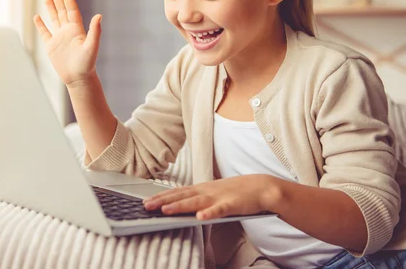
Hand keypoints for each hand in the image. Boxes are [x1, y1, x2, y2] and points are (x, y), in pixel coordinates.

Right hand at [33, 0, 101, 86]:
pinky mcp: (51, 47)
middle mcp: (68, 31)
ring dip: (51, 7)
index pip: (71, 9)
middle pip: (62, 10)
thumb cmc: (87, 64)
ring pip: (54, 18)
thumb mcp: (92, 46)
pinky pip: (45, 33)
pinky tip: (37, 17)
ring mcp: (59, 38)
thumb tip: (99, 16)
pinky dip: (41, 25)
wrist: (79, 78)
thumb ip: (95, 31)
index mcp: (77, 29)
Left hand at [142, 175, 280, 219]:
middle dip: (163, 200)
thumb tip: (180, 206)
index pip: (177, 192)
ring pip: (196, 202)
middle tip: (146, 206)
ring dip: (180, 206)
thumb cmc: (235, 192)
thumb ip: (197, 200)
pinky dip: (209, 213)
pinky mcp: (231, 204)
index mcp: (201, 189)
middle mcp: (206, 191)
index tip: (145, 200)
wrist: (260, 187)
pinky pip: (219, 210)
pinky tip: (200, 218)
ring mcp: (218, 197)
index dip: (161, 196)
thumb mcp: (212, 194)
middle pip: (181, 196)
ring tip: (166, 210)